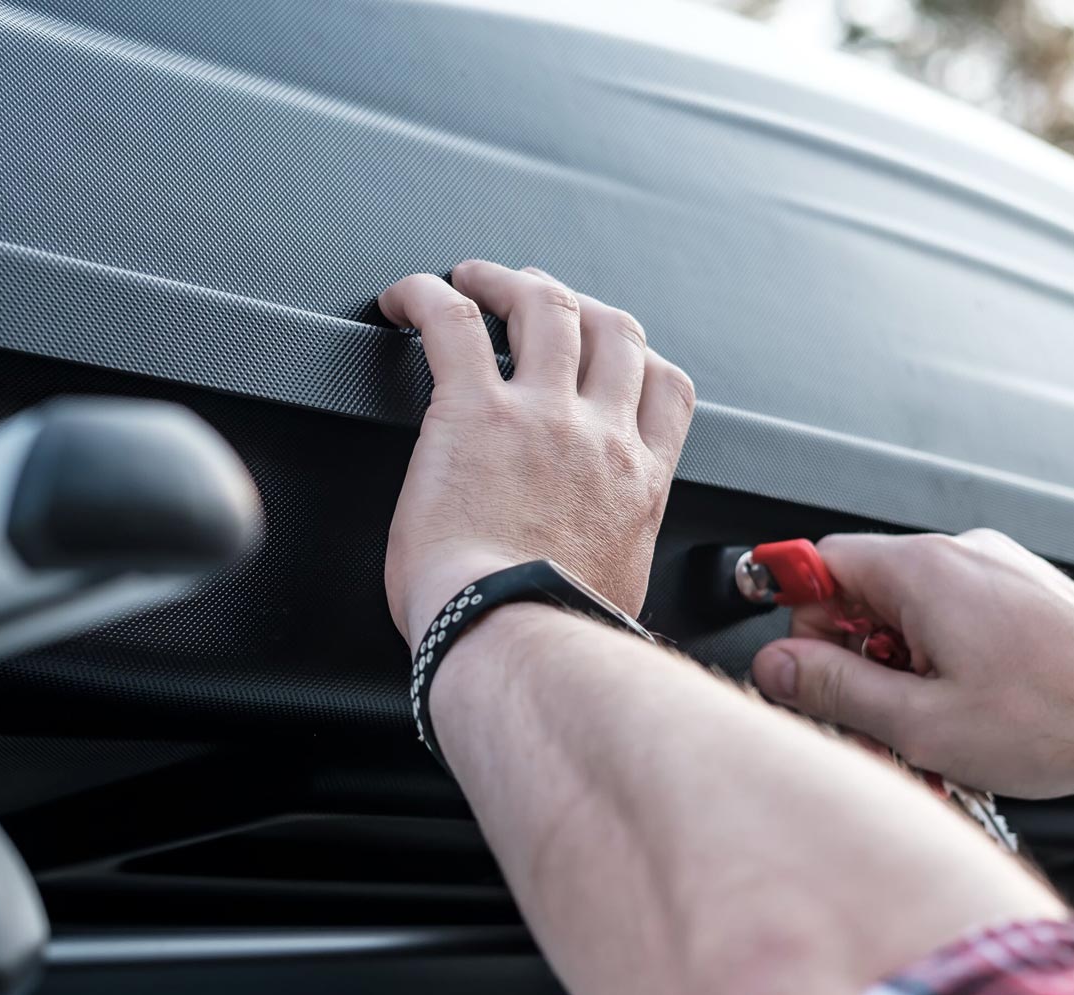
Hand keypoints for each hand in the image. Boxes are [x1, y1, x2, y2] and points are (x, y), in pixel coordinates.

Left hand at [377, 260, 694, 648]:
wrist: (516, 637)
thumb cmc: (548, 636)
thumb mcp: (610, 594)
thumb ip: (604, 561)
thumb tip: (581, 575)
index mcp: (637, 485)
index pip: (666, 389)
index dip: (637, 354)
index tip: (606, 347)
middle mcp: (600, 438)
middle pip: (611, 330)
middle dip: (575, 301)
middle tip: (534, 295)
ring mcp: (543, 416)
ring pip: (545, 306)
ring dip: (508, 280)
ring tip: (473, 278)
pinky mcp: (474, 410)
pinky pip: (452, 321)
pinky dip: (427, 294)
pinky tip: (407, 296)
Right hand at [749, 529, 1073, 796]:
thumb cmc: (1058, 718)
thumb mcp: (919, 722)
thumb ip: (833, 689)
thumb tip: (777, 667)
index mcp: (923, 570)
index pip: (820, 563)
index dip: (801, 619)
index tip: (802, 664)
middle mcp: (961, 553)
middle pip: (865, 588)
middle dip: (855, 653)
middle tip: (875, 713)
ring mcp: (999, 568)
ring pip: (912, 607)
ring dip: (903, 662)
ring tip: (933, 720)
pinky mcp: (1026, 591)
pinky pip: (957, 614)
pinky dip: (946, 657)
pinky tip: (970, 708)